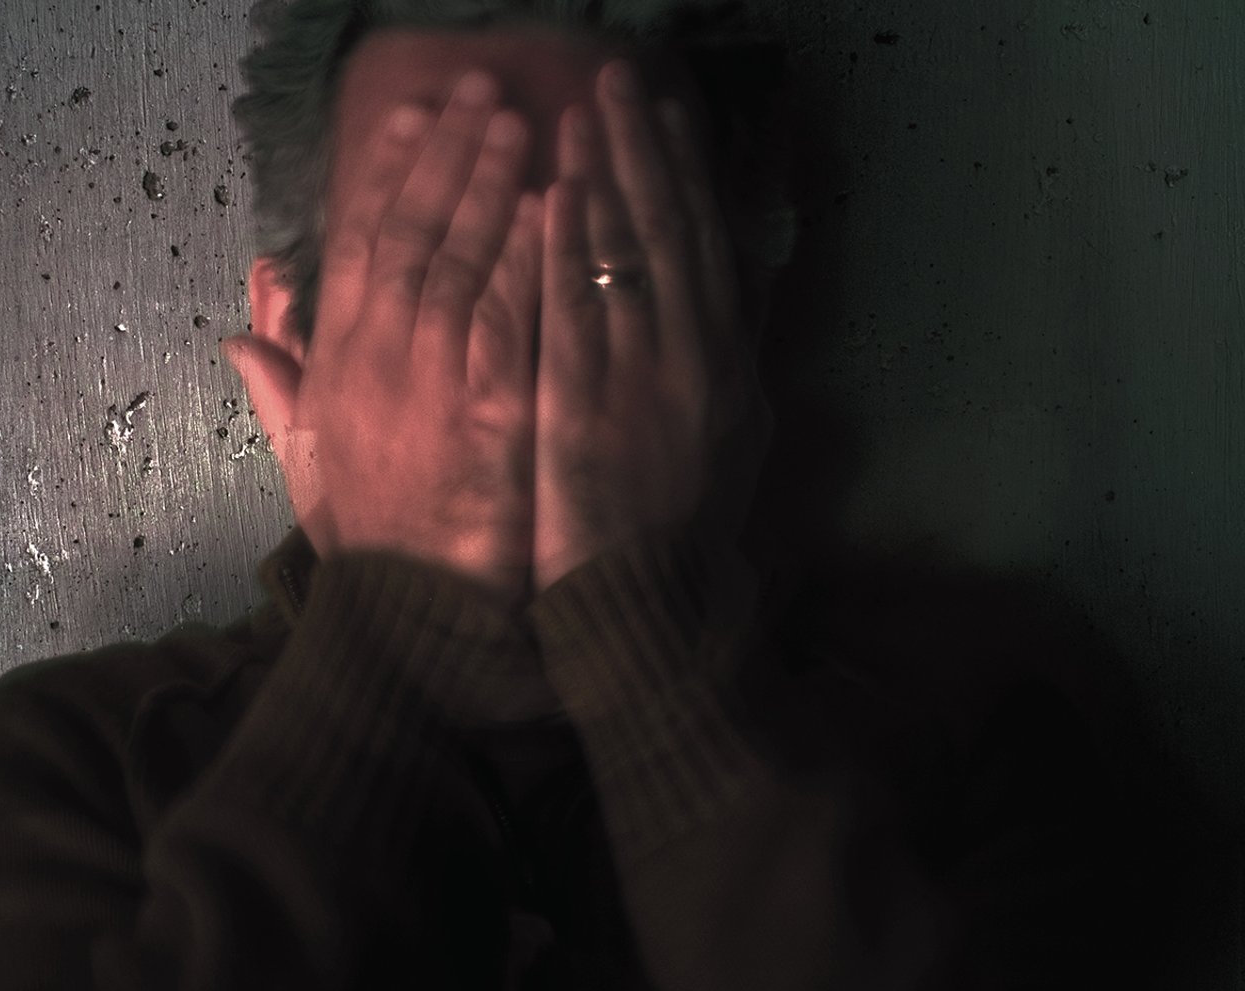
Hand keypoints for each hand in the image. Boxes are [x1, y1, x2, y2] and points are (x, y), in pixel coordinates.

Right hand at [226, 71, 543, 610]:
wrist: (415, 612)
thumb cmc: (370, 537)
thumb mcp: (306, 461)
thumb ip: (278, 388)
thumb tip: (240, 329)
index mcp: (336, 363)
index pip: (358, 246)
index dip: (383, 175)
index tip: (405, 119)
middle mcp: (379, 358)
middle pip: (411, 232)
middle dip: (444, 153)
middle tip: (474, 89)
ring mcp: (435, 380)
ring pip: (460, 259)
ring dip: (489, 184)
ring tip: (517, 123)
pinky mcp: (493, 409)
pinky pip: (511, 315)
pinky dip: (529, 256)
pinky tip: (551, 206)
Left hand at [531, 59, 774, 594]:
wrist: (652, 610)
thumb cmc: (678, 532)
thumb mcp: (724, 439)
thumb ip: (721, 362)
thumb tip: (733, 293)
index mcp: (726, 363)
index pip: (707, 247)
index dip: (687, 174)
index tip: (669, 114)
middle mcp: (696, 358)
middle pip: (672, 232)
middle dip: (645, 149)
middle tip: (618, 80)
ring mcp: (643, 382)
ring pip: (629, 260)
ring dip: (607, 177)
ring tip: (584, 110)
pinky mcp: (588, 411)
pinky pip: (578, 318)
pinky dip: (569, 253)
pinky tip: (555, 197)